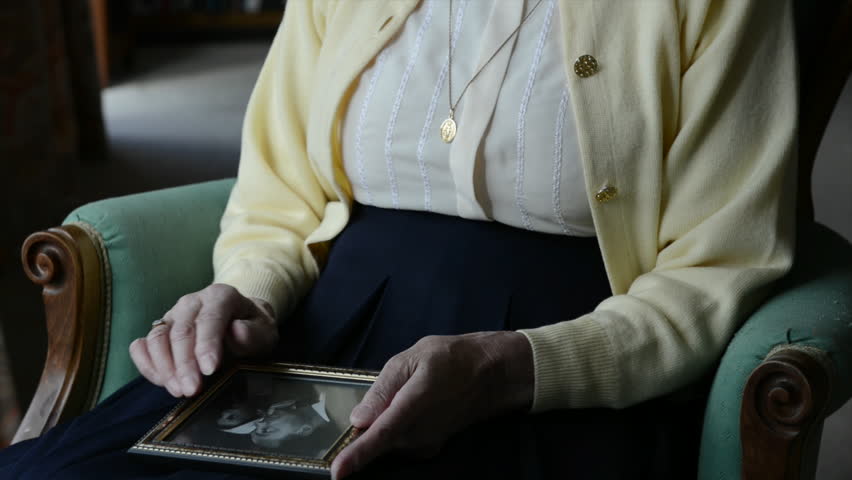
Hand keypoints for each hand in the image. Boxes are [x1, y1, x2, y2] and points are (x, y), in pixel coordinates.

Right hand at [129, 283, 277, 397]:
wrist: (241, 320)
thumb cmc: (252, 327)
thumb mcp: (264, 330)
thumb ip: (253, 333)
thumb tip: (236, 332)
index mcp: (220, 296)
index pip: (209, 319)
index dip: (206, 345)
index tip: (209, 369)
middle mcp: (192, 302)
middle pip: (181, 331)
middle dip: (185, 364)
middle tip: (192, 389)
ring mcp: (172, 316)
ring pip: (157, 338)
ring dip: (164, 367)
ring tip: (178, 390)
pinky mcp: (159, 331)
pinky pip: (142, 346)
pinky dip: (146, 364)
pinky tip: (161, 381)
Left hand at [330, 331, 533, 478]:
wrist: (491, 374)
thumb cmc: (451, 359)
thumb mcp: (413, 357)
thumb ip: (383, 388)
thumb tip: (358, 419)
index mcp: (414, 405)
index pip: (380, 435)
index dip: (357, 455)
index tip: (337, 471)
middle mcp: (420, 432)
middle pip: (378, 440)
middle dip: (367, 425)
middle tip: (392, 390)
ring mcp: (426, 443)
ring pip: (387, 441)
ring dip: (383, 423)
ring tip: (407, 391)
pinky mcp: (429, 448)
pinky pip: (399, 442)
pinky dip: (395, 428)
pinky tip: (411, 405)